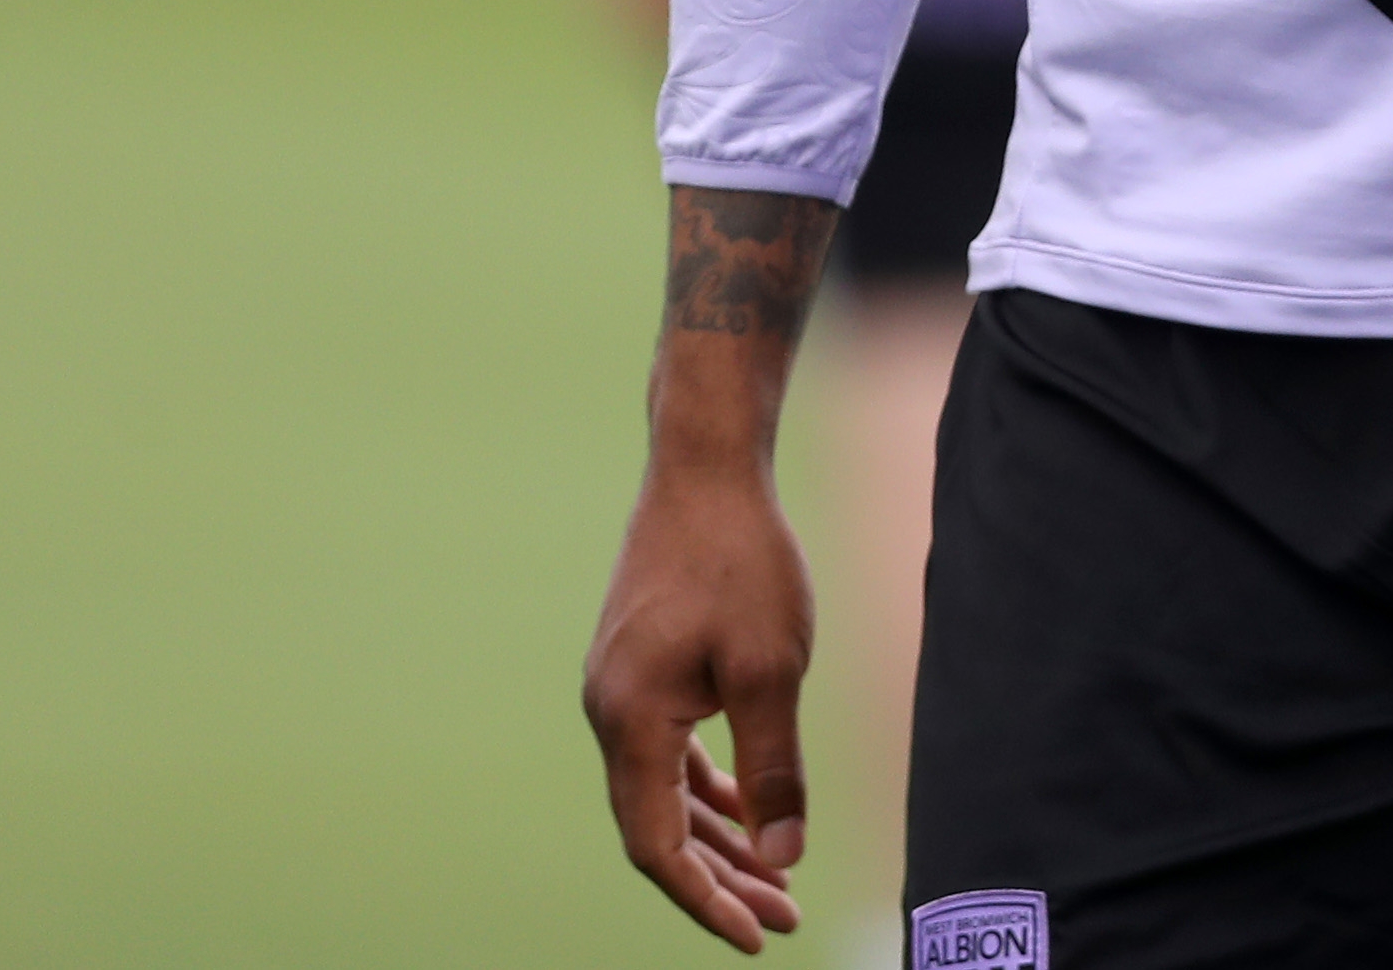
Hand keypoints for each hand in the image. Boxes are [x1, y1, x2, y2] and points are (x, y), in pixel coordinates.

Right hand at [585, 189, 834, 950]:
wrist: (707, 469)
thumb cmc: (743, 560)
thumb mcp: (773, 668)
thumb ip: (776, 768)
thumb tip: (784, 861)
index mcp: (628, 720)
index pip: (656, 845)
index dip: (705, 900)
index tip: (755, 938)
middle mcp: (608, 712)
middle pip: (658, 827)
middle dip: (719, 881)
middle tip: (781, 921)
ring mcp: (620, 691)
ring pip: (664, 793)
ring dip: (717, 840)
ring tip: (775, 885)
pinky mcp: (640, 670)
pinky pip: (668, 755)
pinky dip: (708, 791)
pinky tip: (749, 814)